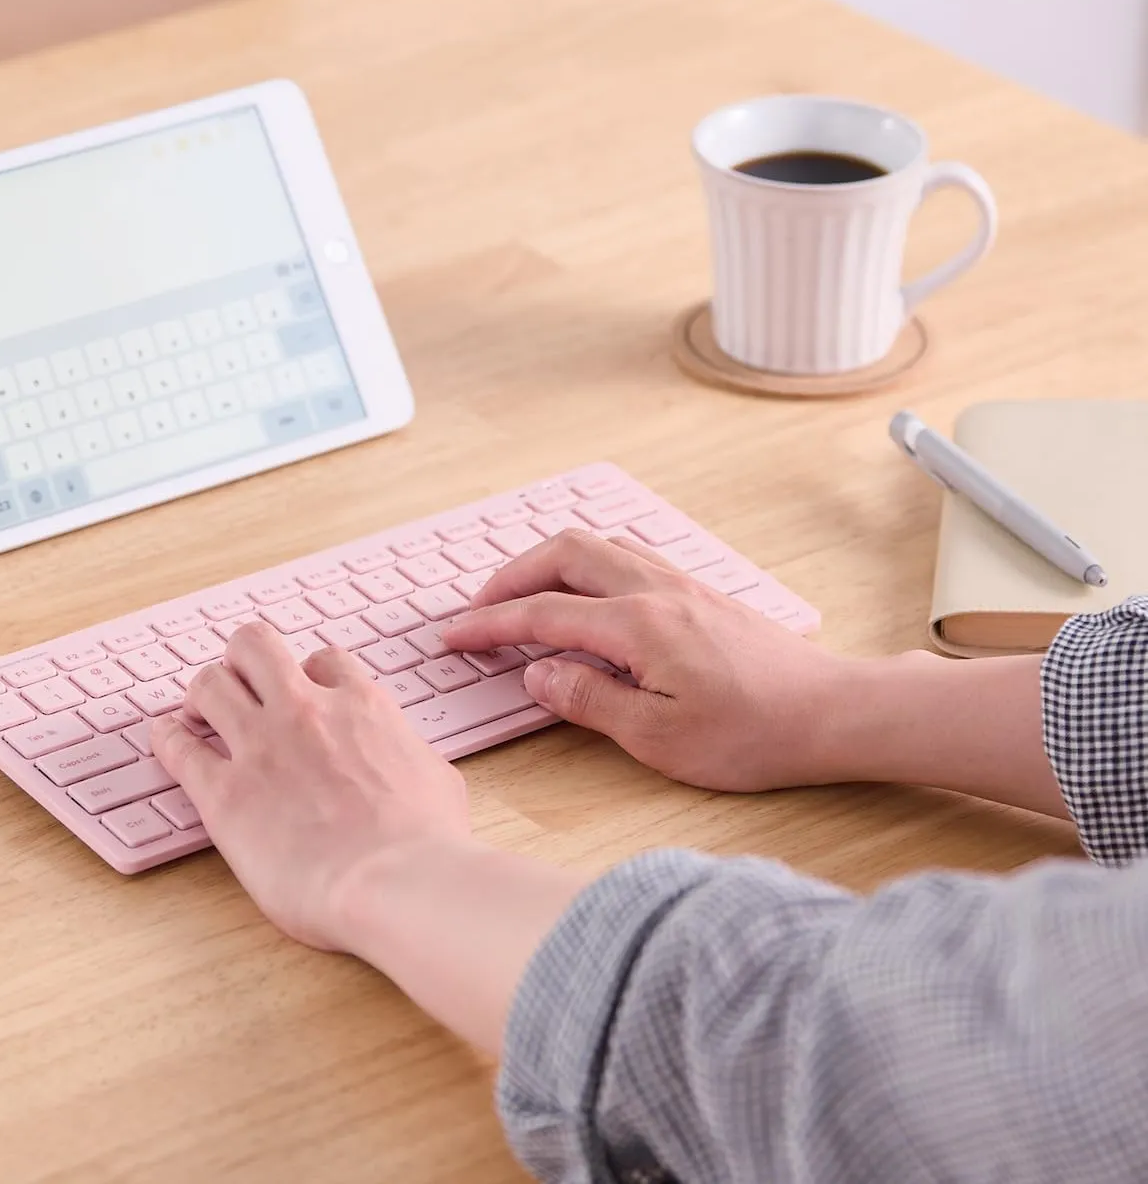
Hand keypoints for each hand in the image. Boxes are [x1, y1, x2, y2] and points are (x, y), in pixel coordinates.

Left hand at [150, 622, 470, 949]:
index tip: (301, 694)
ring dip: (203, 693)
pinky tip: (167, 739)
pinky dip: (168, 738)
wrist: (398, 883)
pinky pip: (179, 746)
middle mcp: (305, 711)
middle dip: (244, 661)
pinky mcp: (225, 794)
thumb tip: (412, 762)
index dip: (307, 675)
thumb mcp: (437, 779)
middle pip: (255, 645)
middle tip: (241, 687)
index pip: (322, 660)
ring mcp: (261, 747)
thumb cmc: (427, 844)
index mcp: (360, 706)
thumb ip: (409, 755)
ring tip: (200, 713)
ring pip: (209, 682)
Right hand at [442, 530, 858, 792]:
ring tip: (522, 595)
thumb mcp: (659, 739)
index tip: (452, 637)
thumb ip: (589, 701)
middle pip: (562, 554)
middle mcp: (654, 589)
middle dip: (509, 575)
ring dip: (548, 563)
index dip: (488, 625)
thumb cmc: (754, 733)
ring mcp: (679, 583)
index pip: (541, 614)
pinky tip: (586, 593)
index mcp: (637, 625)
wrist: (831, 712)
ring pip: (596, 545)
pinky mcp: (699, 590)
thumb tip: (537, 674)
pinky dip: (587, 564)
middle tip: (478, 609)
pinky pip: (627, 554)